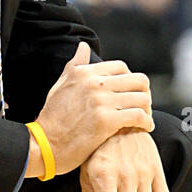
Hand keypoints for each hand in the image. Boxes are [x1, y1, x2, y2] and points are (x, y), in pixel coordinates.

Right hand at [32, 41, 153, 176]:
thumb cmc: (52, 117)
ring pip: (142, 98)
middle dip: (144, 93)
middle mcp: (94, 83)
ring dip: (147, 109)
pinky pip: (138, 116)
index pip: (122, 67)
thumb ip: (75, 65)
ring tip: (144, 118)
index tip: (130, 93)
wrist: (44, 145)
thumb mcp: (60, 85)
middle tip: (142, 106)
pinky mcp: (106, 121)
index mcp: (85, 73)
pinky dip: (147, 122)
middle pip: (137, 80)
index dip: (130, 80)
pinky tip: (145, 128)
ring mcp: (101, 102)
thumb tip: (83, 46)